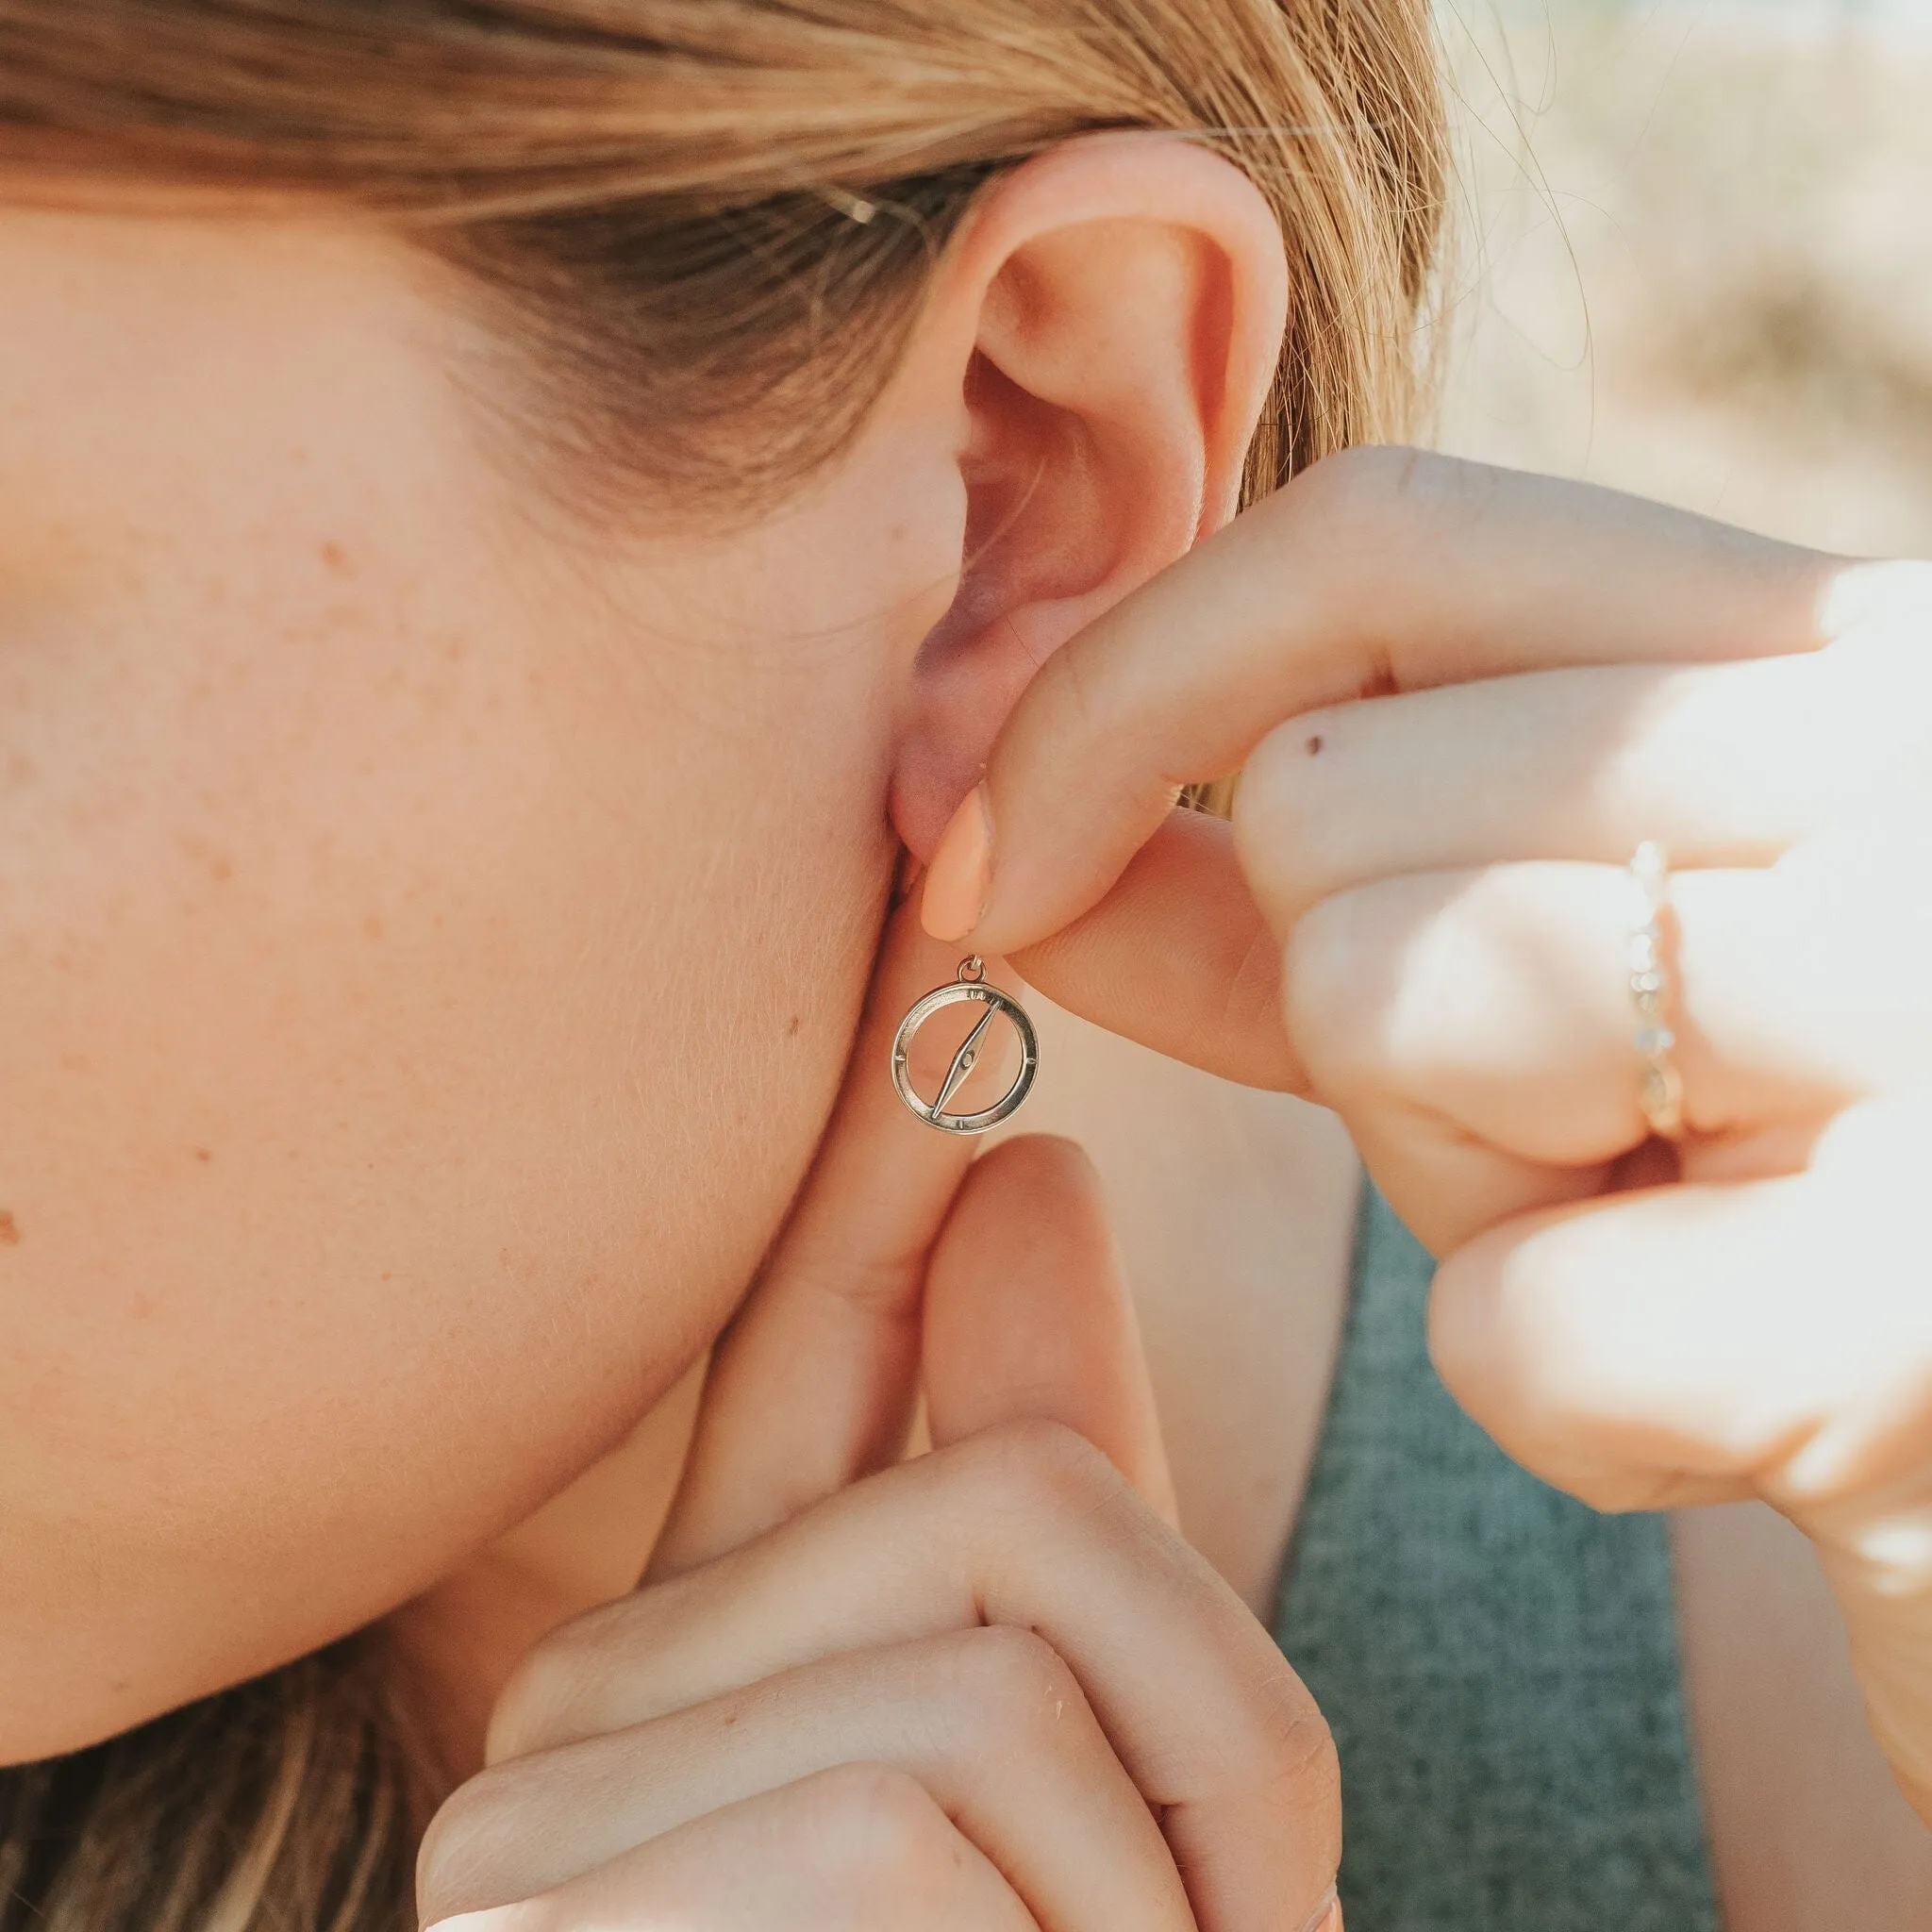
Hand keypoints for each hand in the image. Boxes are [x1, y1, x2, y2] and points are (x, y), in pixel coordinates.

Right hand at [416, 903, 1341, 1930]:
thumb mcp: (1107, 1786)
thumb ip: (1051, 1494)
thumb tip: (1034, 1154)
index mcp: (716, 1644)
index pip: (809, 1319)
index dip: (881, 1113)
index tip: (934, 898)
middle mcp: (584, 1689)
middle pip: (1015, 1499)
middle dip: (1217, 1737)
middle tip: (1229, 1931)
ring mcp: (538, 1805)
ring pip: (1000, 1678)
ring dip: (1171, 1901)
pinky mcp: (545, 1920)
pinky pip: (928, 1825)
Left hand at [930, 448, 1931, 1819]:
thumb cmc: (1779, 1195)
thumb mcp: (1545, 987)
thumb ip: (1283, 896)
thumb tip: (992, 842)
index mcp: (1840, 639)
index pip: (1381, 537)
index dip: (1121, 689)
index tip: (988, 862)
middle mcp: (1923, 756)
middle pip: (1328, 798)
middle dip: (1349, 1010)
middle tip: (1582, 1127)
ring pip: (1381, 999)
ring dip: (1461, 1183)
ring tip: (1670, 1227)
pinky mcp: (1922, 1302)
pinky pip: (1516, 1322)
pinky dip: (1570, 1395)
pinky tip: (1737, 1397)